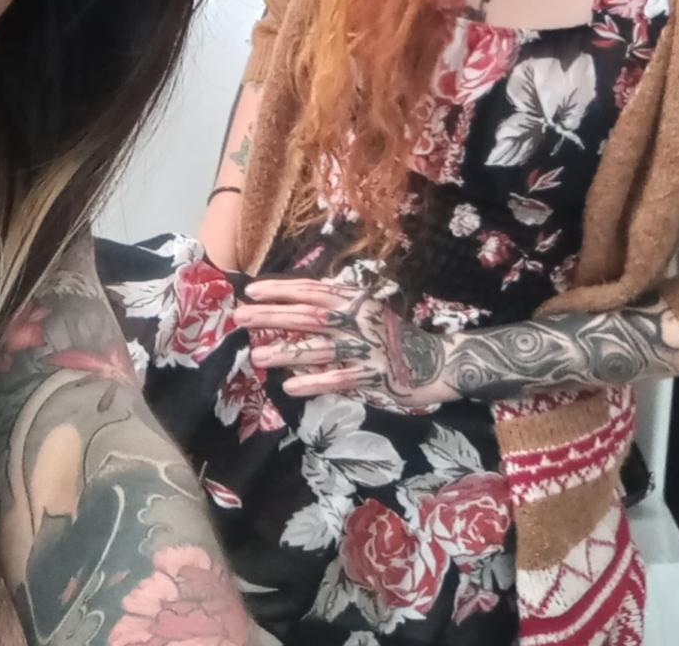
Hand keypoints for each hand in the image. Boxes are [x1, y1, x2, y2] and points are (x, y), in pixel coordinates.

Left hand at [233, 277, 456, 409]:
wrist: (437, 361)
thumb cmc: (392, 337)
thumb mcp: (365, 313)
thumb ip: (335, 308)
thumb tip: (291, 308)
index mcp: (355, 300)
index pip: (312, 290)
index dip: (281, 290)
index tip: (251, 290)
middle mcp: (358, 320)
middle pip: (309, 316)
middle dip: (273, 316)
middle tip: (241, 317)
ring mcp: (367, 348)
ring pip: (319, 349)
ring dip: (286, 352)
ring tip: (257, 357)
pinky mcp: (374, 376)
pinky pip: (339, 378)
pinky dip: (314, 382)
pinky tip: (289, 387)